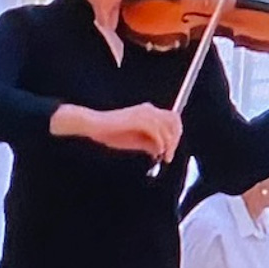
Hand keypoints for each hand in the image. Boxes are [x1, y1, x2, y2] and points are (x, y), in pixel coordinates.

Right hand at [51, 102, 181, 161]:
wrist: (92, 125)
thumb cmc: (110, 133)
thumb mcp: (134, 141)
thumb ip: (148, 143)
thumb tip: (161, 150)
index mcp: (148, 111)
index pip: (172, 119)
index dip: (175, 136)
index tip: (170, 152)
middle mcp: (148, 109)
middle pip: (174, 121)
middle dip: (175, 140)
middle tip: (168, 156)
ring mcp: (143, 113)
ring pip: (167, 127)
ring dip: (169, 144)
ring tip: (164, 157)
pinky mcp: (138, 119)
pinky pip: (157, 131)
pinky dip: (160, 143)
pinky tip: (156, 153)